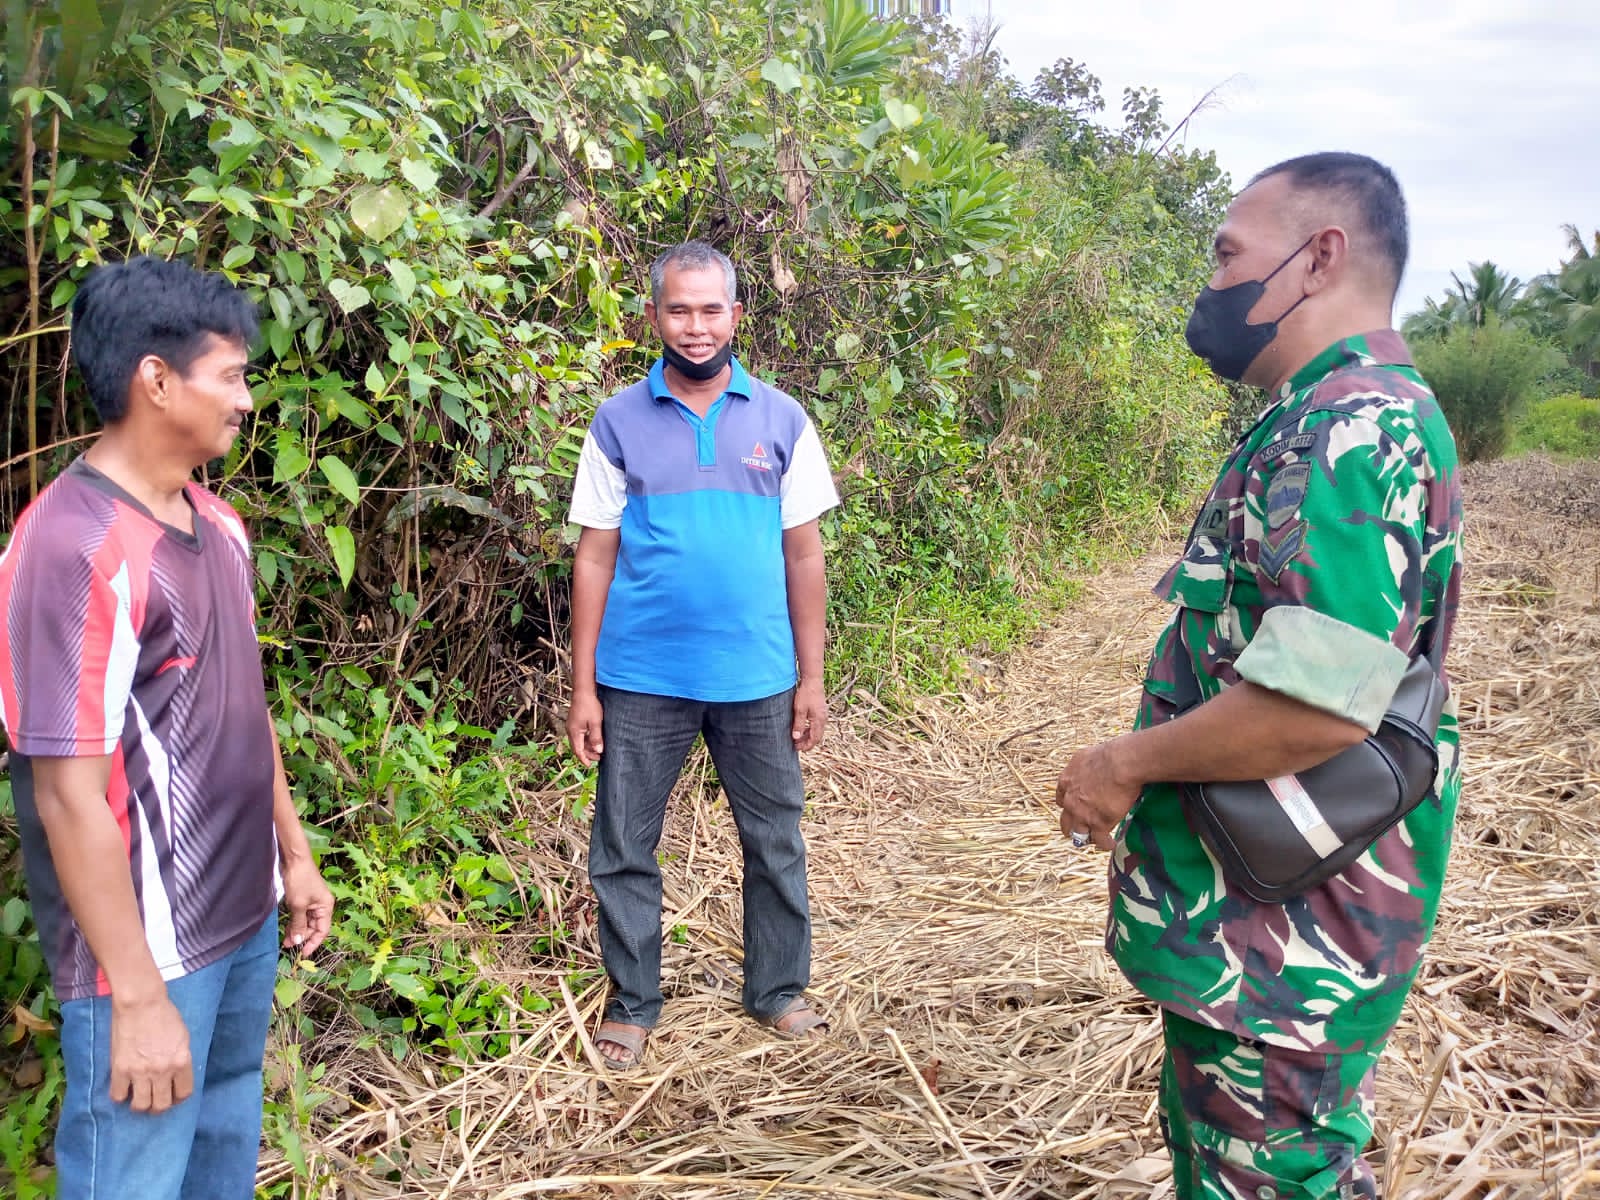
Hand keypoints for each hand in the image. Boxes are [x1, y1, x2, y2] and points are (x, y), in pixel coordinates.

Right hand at [110, 992, 191, 1112]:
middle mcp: (162, 1070)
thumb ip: (180, 1058)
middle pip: (162, 1105)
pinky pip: (118, 1095)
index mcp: (181, 1061)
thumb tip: (176, 1075)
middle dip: (159, 1107)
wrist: (141, 1003)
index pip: (184, 1093)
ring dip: (140, 1105)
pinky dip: (121, 1096)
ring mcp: (140, 1071)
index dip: (178, 1098)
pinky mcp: (120, 1069)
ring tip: (139, 1098)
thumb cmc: (164, 1015)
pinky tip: (124, 1088)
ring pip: (141, 1105)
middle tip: (154, 1101)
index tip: (172, 1095)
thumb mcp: (182, 1037)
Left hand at [281, 857, 333, 955]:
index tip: (304, 953)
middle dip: (302, 937)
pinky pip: (301, 915)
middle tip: (288, 945)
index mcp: (326, 907)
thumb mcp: (298, 905)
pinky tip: (287, 929)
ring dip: (297, 931)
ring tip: (286, 940)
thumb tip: (298, 941)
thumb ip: (298, 924)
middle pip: (314, 927)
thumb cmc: (300, 881)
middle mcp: (322, 905)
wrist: (294, 860)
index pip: (322, 930)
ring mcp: (312, 902)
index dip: (314, 943)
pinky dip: (295, 922)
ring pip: (306, 922)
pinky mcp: (303, 898)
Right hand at [567, 688, 604, 766]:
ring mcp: (572, 726)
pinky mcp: (575, 721)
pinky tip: (594, 739)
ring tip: (598, 749)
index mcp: (574, 732)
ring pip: (579, 741)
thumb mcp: (595, 722)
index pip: (578, 751)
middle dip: (587, 754)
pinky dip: (586, 739)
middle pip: (578, 747)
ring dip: (587, 746)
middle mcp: (571, 730)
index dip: (584, 759)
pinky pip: (579, 735)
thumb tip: (598, 751)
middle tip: (599, 757)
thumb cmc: (589, 705)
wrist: (583, 691)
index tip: (590, 765)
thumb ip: (596, 737)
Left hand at [792, 679, 827, 750]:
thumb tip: (796, 738)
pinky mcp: (821, 711)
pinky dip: (811, 729)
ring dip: (809, 736)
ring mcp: (823, 714)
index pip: (814, 738)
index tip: (798, 748)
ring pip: (817, 730)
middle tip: (797, 746)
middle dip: (808, 743)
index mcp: (819, 720)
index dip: (806, 745)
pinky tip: (804, 728)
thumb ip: (798, 724)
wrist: (813, 680)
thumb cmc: (805, 694)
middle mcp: (823, 719)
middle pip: (817, 736)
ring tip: (799, 738)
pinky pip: (818, 724)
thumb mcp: (799, 710)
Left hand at [1054, 739, 1141, 850]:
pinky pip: (1100, 840)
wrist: (1119, 764)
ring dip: (1087, 838)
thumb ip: (1082, 766)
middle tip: (1081, 829)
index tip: (1075, 809)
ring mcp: (1082, 814)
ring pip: (1079, 835)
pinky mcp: (1098, 824)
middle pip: (1065, 822)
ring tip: (1096, 840)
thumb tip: (1088, 765)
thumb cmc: (1107, 756)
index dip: (1068, 807)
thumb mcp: (1085, 757)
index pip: (1060, 800)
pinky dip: (1105, 844)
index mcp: (1066, 783)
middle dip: (1072, 827)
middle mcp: (1070, 801)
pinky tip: (1111, 844)